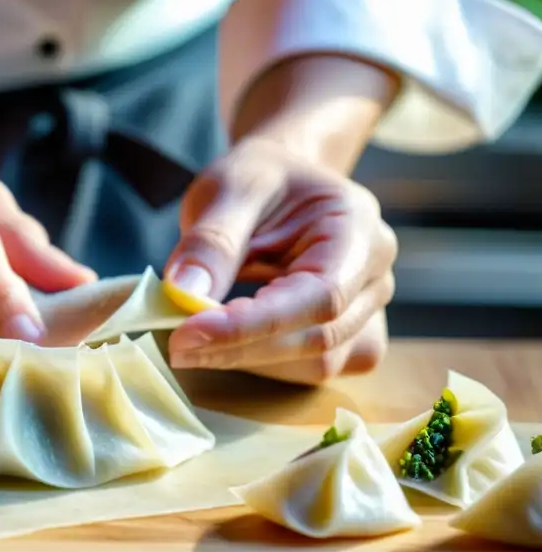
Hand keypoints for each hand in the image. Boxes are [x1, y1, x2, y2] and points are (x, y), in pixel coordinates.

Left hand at [165, 137, 396, 384]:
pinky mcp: (351, 339)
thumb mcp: (228, 188)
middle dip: (240, 347)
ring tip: (197, 333)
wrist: (282, 185)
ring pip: (315, 364)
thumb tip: (185, 293)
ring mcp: (369, 313)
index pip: (318, 295)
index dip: (253, 324)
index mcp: (359, 227)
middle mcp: (375, 276)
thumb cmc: (260, 180)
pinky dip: (263, 363)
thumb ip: (211, 240)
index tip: (188, 333)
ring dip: (248, 359)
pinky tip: (228, 340)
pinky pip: (311, 371)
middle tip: (176, 344)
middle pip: (318, 337)